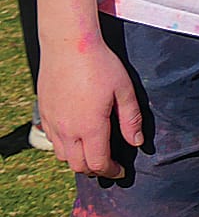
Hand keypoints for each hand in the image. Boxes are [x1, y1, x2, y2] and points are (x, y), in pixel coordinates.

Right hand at [39, 36, 143, 178]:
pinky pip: (52, 140)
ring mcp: (52, 122)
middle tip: (109, 165)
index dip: (111, 171)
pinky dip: (65, 146)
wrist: (69, 45)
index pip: (98, 163)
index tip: (122, 171)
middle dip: (95, 170)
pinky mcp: (44, 113)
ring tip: (93, 152)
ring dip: (78, 160)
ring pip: (62, 155)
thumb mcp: (124, 90)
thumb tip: (137, 143)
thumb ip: (131, 119)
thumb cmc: (101, 65)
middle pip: (78, 165)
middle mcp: (67, 130)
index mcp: (90, 127)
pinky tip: (76, 135)